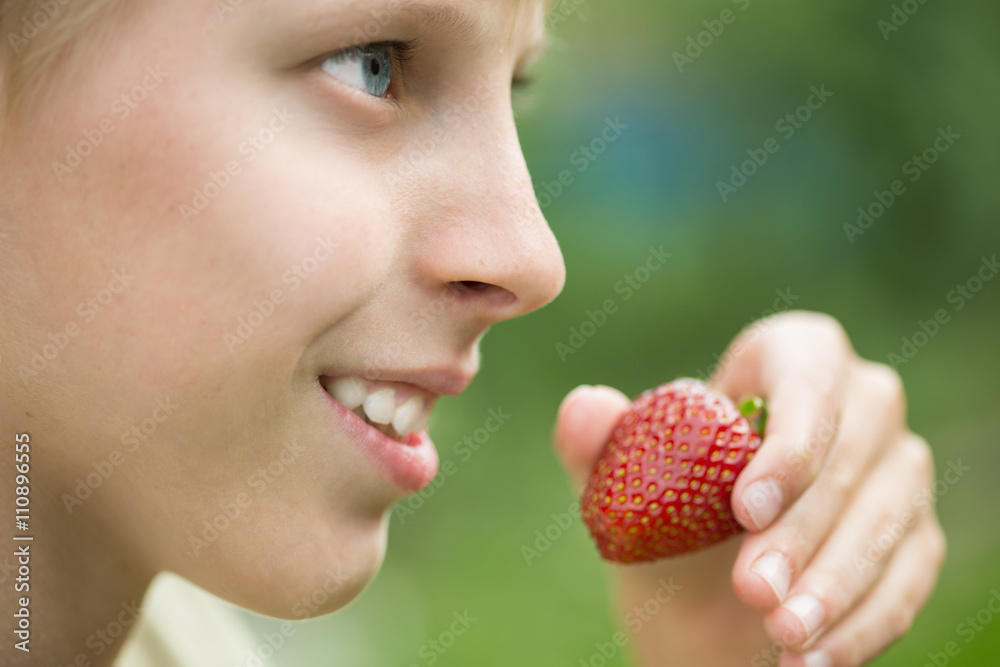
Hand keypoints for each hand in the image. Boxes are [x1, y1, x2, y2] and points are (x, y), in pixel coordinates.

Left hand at [553, 311, 945, 666]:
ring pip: (888, 513)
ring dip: (836, 580)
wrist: (697, 616)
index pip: (807, 362)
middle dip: (804, 524)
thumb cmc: (663, 531)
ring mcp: (894, 468)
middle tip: (752, 589)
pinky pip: (907, 576)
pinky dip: (863, 623)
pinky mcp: (915, 537)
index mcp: (780, 362)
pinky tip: (811, 659)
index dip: (791, 430)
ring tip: (781, 632)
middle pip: (854, 444)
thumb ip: (598, 449)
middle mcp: (853, 402)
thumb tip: (583, 407)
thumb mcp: (620, 497)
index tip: (745, 507)